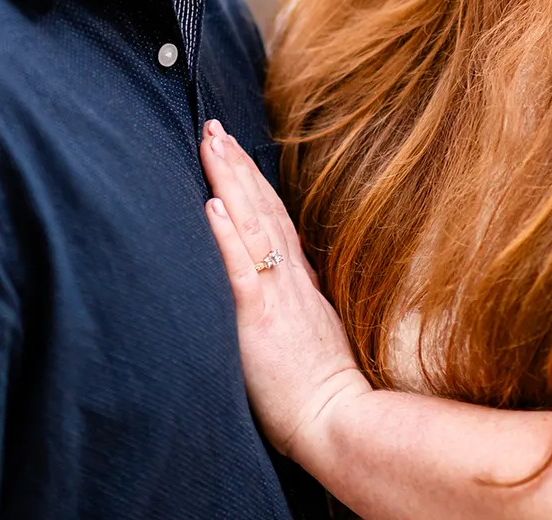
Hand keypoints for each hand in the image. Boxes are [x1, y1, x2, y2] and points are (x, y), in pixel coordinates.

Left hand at [200, 119, 371, 461]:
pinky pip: (241, 271)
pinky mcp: (260, 322)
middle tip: (214, 127)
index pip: (274, 221)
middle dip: (236, 165)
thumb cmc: (323, 394)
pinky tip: (211, 205)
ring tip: (210, 144)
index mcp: (300, 286)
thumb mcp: (314, 338)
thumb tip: (282, 292)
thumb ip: (297, 309)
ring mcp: (276, 297)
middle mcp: (289, 281)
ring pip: (251, 226)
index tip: (235, 150)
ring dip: (229, 182)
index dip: (253, 183)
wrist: (341, 425)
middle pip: (261, 209)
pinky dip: (226, 235)